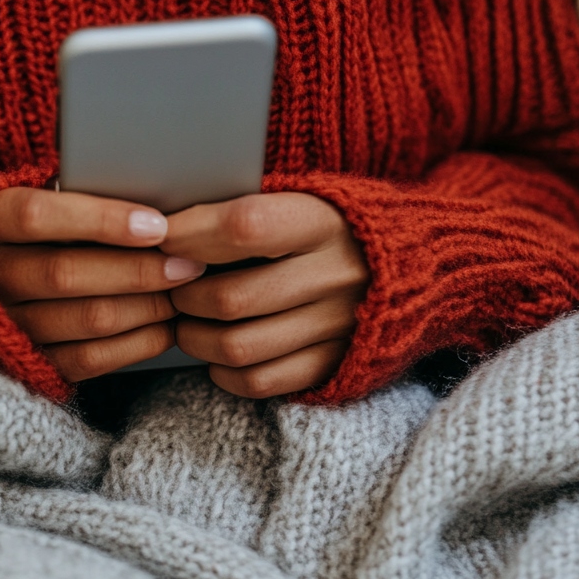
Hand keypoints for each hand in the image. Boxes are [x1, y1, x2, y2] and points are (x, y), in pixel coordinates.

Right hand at [0, 187, 206, 380]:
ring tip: (184, 290)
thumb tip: (153, 190)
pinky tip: (166, 325)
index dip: (100, 220)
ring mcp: (4, 323)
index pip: (37, 216)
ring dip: (146, 306)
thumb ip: (81, 190)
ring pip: (86, 318)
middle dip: (138, 269)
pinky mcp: (29, 361)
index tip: (156, 223)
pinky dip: (138, 342)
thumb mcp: (41, 196)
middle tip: (188, 263)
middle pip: (66, 273)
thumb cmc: (35, 229)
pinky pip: (89, 358)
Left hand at [161, 192, 367, 397]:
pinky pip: (259, 381)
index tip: (162, 237)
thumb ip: (245, 208)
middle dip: (182, 295)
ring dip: (194, 337)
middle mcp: (335, 275)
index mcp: (324, 221)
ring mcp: (337, 326)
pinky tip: (218, 352)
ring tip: (188, 320)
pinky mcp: (334, 364)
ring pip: (237, 347)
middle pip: (230, 298)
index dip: (191, 235)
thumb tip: (165, 224)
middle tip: (171, 286)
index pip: (244, 227)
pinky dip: (223, 371)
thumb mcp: (304, 197)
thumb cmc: (333, 225)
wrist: (415, 264)